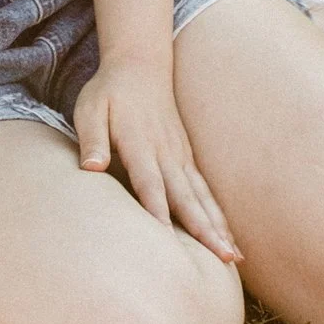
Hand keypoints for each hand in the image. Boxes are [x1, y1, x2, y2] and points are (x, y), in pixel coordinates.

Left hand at [73, 58, 239, 263]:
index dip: (158, 210)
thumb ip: (92, 139)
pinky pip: (205, 190)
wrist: (140, 65)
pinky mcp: (186, 158)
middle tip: (221, 258)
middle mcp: (165, 153)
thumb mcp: (90, 109)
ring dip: (218, 227)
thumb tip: (90, 168)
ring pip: (201, 197)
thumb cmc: (108, 92)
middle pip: (185, 197)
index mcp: (139, 143)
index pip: (149, 182)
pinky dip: (218, 215)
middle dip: (204, 230)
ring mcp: (180, 155)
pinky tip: (229, 238)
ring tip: (233, 257)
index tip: (168, 240)